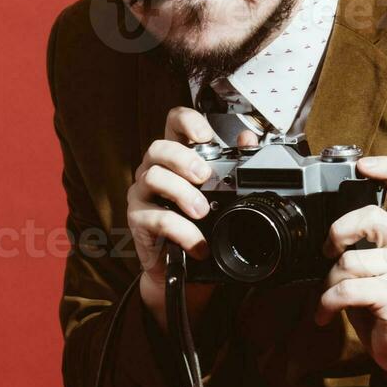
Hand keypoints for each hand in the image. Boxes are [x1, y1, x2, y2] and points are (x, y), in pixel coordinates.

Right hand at [126, 106, 258, 331]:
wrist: (184, 265)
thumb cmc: (199, 222)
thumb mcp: (220, 192)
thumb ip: (233, 163)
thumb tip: (248, 140)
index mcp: (176, 157)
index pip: (173, 124)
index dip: (186, 121)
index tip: (204, 135)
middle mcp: (155, 170)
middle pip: (158, 147)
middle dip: (184, 159)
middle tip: (204, 176)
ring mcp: (142, 194)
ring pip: (153, 177)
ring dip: (182, 192)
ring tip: (202, 211)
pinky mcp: (138, 220)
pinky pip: (156, 218)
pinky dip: (182, 230)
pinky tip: (198, 242)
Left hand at [313, 155, 386, 386]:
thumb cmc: (386, 306)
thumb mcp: (376, 268)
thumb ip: (363, 245)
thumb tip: (328, 234)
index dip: (386, 168)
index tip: (362, 164)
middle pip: (372, 216)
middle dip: (338, 231)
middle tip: (328, 251)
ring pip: (350, 261)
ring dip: (328, 282)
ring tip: (328, 297)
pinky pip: (346, 290)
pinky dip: (326, 304)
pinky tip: (325, 314)